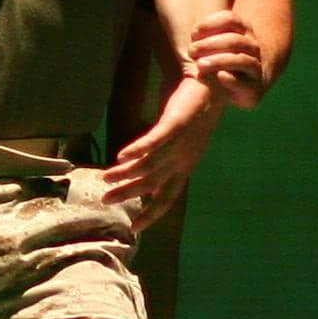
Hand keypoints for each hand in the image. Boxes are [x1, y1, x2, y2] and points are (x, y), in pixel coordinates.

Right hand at [99, 81, 219, 230]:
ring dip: (126, 173)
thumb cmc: (193, 120)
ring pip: (150, 164)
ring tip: (106, 177)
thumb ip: (162, 167)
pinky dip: (139, 149)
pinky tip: (121, 155)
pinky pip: (156, 139)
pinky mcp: (176, 123)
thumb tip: (147, 186)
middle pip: (152, 184)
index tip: (134, 229)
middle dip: (129, 194)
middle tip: (105, 200)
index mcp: (183, 168)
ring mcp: (180, 142)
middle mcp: (182, 160)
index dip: (151, 215)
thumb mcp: (179, 150)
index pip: (167, 199)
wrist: (211, 89)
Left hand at [177, 9, 269, 105]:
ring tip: (199, 65)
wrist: (241, 86)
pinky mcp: (254, 87)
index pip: (230, 19)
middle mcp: (252, 45)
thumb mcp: (211, 41)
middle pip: (233, 39)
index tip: (193, 33)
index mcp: (243, 30)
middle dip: (209, 44)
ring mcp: (254, 65)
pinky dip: (231, 78)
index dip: (211, 23)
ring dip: (217, 60)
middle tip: (190, 51)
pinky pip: (243, 81)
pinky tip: (220, 76)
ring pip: (239, 59)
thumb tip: (172, 14)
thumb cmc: (219, 59)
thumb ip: (201, 32)